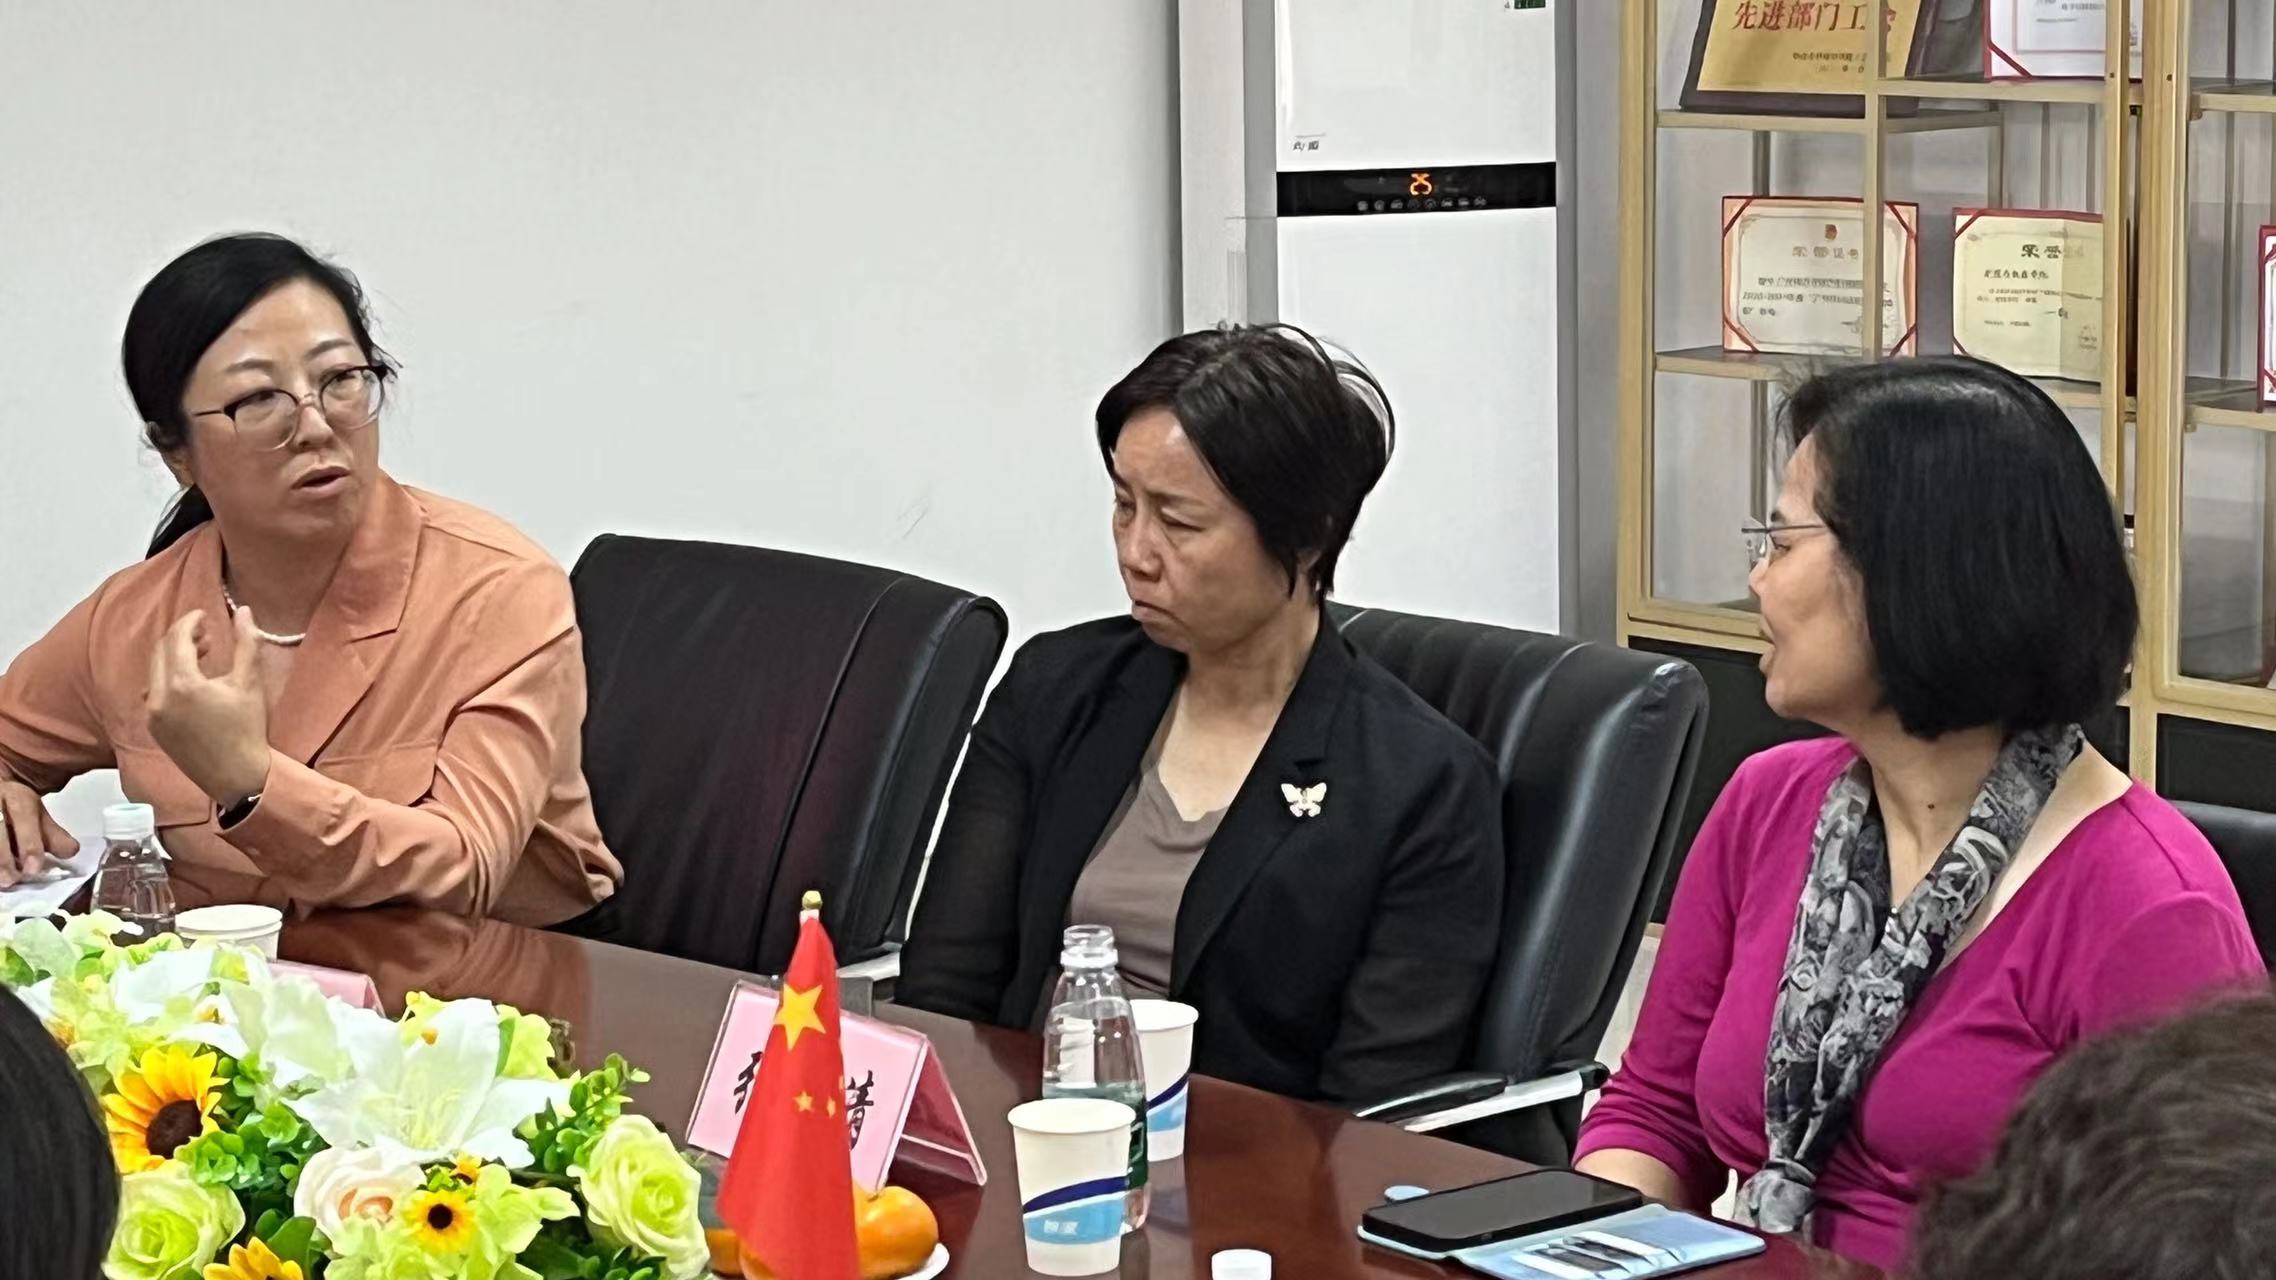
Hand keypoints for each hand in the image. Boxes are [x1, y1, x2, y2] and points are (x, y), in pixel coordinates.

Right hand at [0, 779, 78, 887]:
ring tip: (1, 881)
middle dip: (3, 858)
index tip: (33, 868)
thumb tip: (71, 851)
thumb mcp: (36, 816)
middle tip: (11, 880)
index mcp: (16, 797)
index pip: (23, 816)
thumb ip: (53, 835)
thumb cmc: (14, 808)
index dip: (29, 843)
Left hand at [146, 607, 271, 805]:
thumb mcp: (251, 683)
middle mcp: (160, 698)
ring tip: (201, 655)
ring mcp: (153, 714)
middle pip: (161, 651)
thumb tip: (242, 610)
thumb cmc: (248, 729)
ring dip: (174, 657)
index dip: (189, 621)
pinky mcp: (154, 728)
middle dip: (181, 637)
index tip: (204, 615)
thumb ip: (247, 643)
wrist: (237, 776)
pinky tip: (190, 684)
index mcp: (183, 684)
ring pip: (154, 671)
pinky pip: (153, 692)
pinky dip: (167, 679)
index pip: (177, 638)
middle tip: (206, 634)